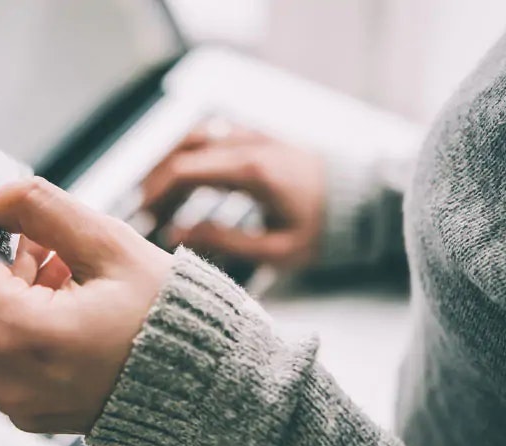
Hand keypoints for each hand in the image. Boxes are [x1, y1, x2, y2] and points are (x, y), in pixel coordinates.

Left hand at [0, 177, 172, 433]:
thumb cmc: (169, 315)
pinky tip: (69, 303)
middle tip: (43, 236)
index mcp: (22, 334)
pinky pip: (6, 353)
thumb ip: (38, 208)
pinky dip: (25, 320)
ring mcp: (16, 401)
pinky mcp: (28, 409)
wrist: (206, 382)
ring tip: (69, 271)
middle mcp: (7, 377)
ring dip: (14, 287)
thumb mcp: (108, 245)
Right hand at [143, 122, 325, 267]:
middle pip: (183, 150)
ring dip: (170, 163)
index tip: (143, 217)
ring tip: (158, 197)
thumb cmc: (323, 230)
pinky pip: (213, 136)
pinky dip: (190, 154)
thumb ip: (224, 241)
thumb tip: (176, 233)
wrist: (363, 202)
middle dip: (157, 180)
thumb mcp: (277, 249)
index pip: (184, 170)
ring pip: (195, 137)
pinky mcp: (258, 137)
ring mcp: (253, 136)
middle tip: (145, 212)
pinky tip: (185, 181)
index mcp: (251, 171)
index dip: (156, 193)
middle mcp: (249, 144)